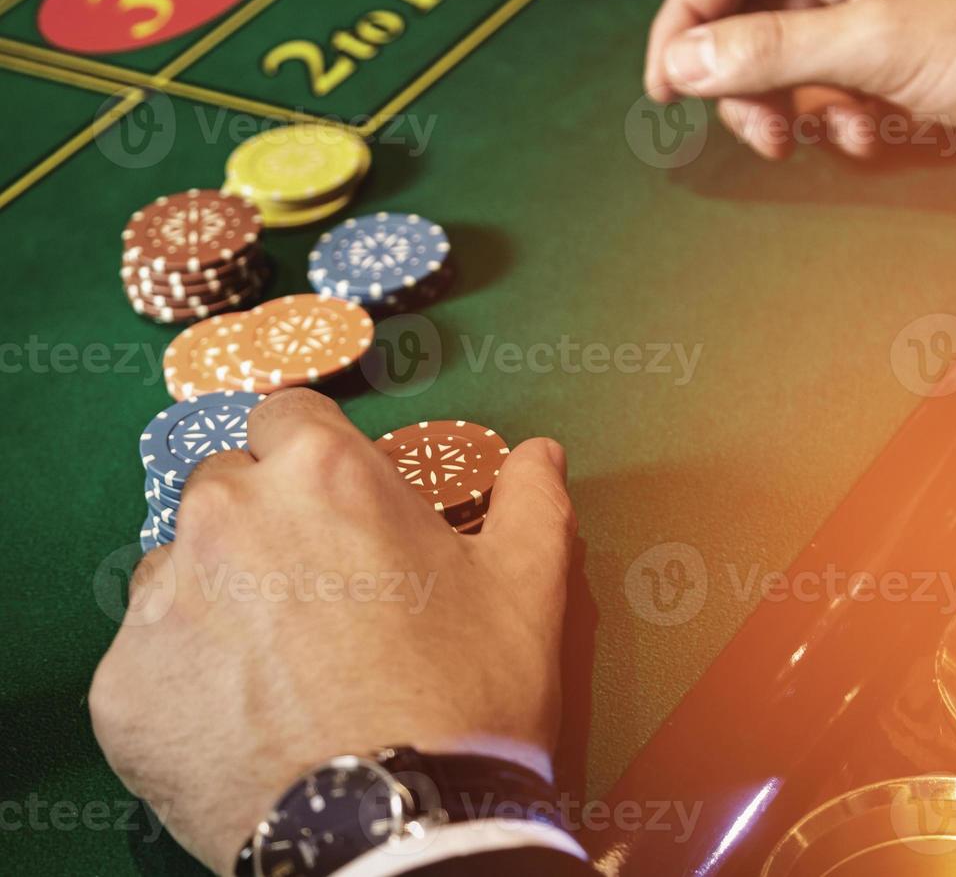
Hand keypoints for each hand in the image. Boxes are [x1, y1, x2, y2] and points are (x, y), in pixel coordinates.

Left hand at [89, 389, 576, 874]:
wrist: (401, 831)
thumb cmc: (468, 698)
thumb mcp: (527, 588)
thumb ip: (530, 500)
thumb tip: (541, 453)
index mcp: (322, 473)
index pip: (288, 416)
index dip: (318, 460)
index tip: (341, 508)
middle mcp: (227, 515)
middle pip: (227, 486)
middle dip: (266, 523)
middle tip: (320, 595)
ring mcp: (164, 601)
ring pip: (179, 569)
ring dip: (219, 595)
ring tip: (280, 665)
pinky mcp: (122, 686)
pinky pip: (148, 657)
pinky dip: (186, 678)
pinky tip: (244, 720)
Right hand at [644, 0, 955, 158]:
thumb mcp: (874, 43)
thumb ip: (769, 52)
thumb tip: (682, 60)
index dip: (687, 20)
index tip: (665, 86)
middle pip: (755, 13)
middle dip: (747, 79)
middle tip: (758, 133)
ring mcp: (881, 5)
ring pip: (794, 58)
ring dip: (796, 107)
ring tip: (818, 140)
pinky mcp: (905, 53)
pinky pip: (839, 85)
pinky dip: (842, 117)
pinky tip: (873, 136)